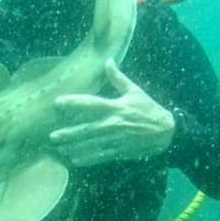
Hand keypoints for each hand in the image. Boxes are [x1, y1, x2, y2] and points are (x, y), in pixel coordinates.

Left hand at [50, 59, 174, 166]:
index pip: (90, 103)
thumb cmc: (148, 109)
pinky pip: (100, 156)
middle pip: (86, 129)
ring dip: (74, 147)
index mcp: (115, 106)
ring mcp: (115, 139)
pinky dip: (87, 159)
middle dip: (69, 133)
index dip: (73, 102)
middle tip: (52, 136)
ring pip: (90, 145)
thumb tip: (108, 60)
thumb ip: (118, 78)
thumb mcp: (134, 91)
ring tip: (59, 149)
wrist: (166, 132)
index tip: (58, 102)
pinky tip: (75, 160)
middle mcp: (112, 123)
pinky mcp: (120, 151)